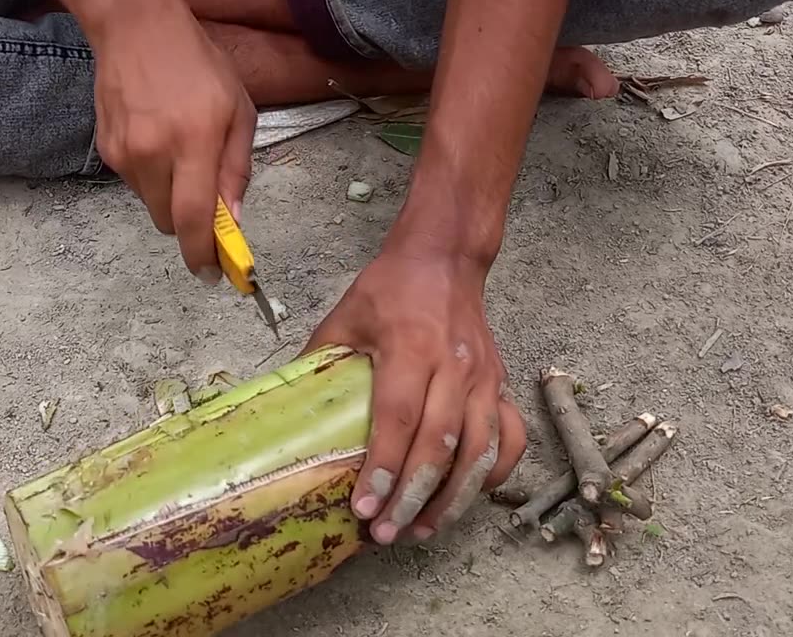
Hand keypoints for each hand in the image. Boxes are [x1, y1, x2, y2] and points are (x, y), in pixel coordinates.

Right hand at [92, 7, 255, 282]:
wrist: (136, 28)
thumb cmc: (198, 65)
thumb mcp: (239, 111)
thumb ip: (237, 169)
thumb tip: (233, 220)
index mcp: (195, 142)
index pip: (193, 217)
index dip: (202, 254)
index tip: (212, 274)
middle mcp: (155, 153)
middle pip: (170, 223)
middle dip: (190, 226)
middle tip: (206, 205)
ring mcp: (125, 154)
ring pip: (152, 205)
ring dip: (171, 198)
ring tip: (180, 153)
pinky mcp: (107, 150)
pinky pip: (136, 184)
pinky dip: (152, 177)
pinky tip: (158, 139)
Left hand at [305, 246, 526, 543]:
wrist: (444, 259)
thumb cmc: (389, 289)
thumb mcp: (344, 316)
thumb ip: (318, 361)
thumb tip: (284, 409)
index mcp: (410, 346)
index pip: (398, 417)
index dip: (382, 466)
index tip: (365, 506)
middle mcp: (453, 366)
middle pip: (439, 444)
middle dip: (412, 495)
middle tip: (387, 533)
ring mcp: (484, 378)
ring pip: (479, 451)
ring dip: (452, 498)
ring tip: (422, 529)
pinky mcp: (500, 385)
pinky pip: (509, 438)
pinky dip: (494, 473)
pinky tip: (467, 498)